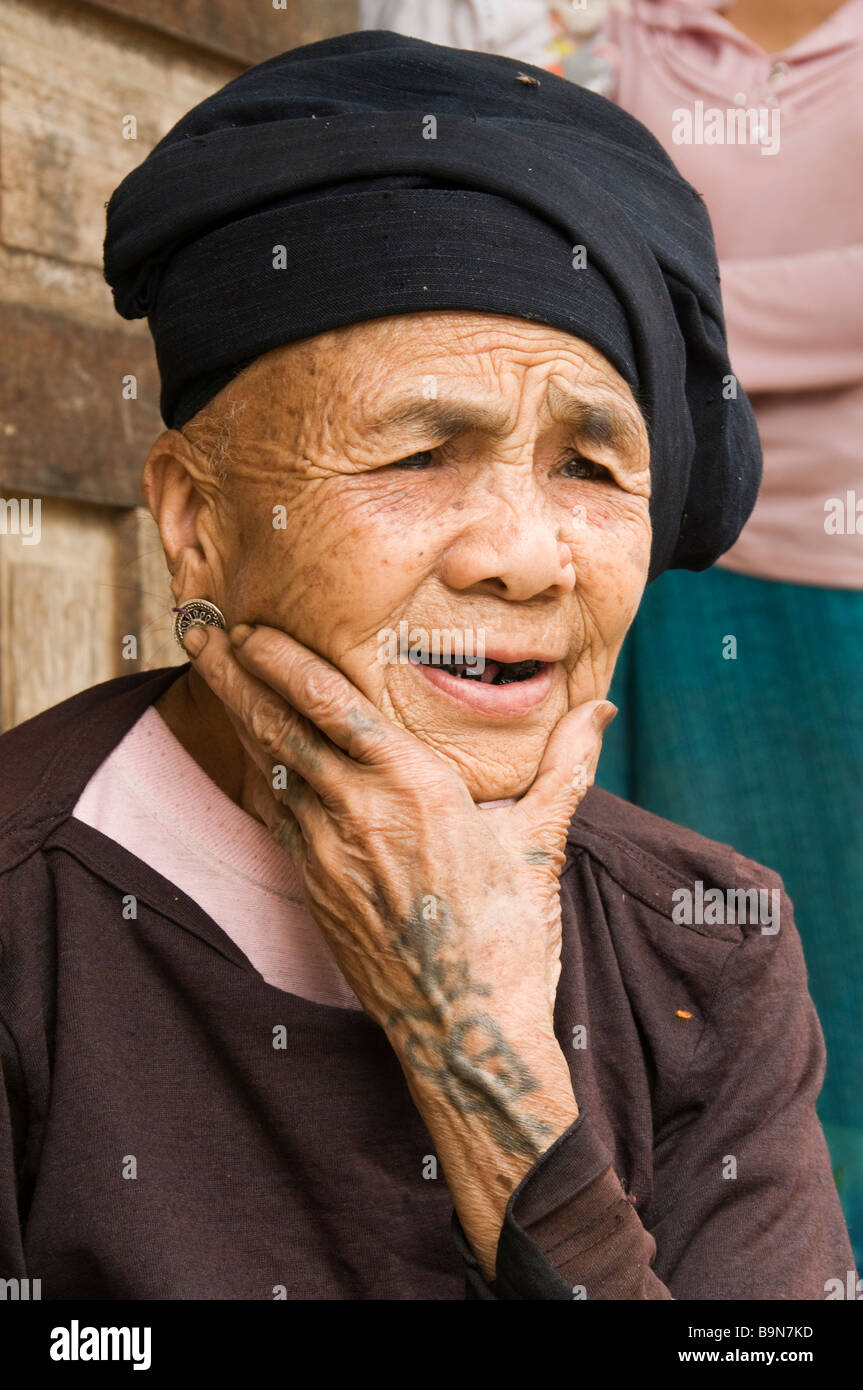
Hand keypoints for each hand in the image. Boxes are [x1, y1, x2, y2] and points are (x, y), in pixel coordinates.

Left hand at [182, 619, 615, 1275]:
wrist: (467, 1033)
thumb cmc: (511, 938)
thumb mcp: (542, 842)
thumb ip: (566, 765)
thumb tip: (601, 710)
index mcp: (417, 789)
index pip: (335, 707)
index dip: (287, 662)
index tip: (254, 627)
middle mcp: (361, 814)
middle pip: (282, 727)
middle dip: (237, 674)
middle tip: (199, 629)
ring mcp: (328, 855)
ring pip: (270, 766)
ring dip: (239, 714)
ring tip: (210, 671)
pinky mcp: (316, 889)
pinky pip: (277, 814)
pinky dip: (259, 772)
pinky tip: (247, 749)